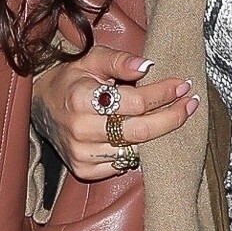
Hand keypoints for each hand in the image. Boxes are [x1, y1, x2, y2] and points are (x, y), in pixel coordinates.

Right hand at [32, 45, 196, 181]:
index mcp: (81, 99)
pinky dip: (138, 152)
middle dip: (171, 118)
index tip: (182, 85)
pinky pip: (122, 164)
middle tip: (191, 104)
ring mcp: (81, 154)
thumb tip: (146, 65)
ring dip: (160, 135)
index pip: (135, 102)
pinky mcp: (83, 170)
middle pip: (140, 131)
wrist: (40, 108)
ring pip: (135, 151)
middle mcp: (80, 130)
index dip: (163, 94)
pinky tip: (148, 138)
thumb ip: (119, 60)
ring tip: (177, 116)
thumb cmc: (72, 79)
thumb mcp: (91, 60)